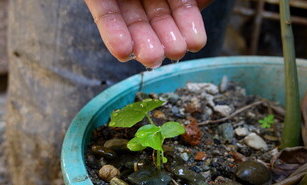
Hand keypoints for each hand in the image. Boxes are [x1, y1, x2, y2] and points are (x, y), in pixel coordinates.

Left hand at [85, 0, 211, 67]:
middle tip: (173, 54)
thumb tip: (203, 3)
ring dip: (141, 43)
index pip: (180, 6)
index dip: (188, 24)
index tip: (194, 43)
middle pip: (155, 19)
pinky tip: (123, 51)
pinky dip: (112, 33)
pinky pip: (104, 16)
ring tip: (151, 58)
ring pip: (131, 22)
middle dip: (164, 39)